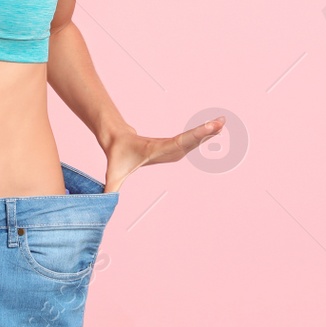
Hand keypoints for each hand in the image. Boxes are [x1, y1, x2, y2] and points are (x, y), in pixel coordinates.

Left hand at [101, 115, 226, 193]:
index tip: (205, 129)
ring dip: (208, 130)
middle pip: (189, 138)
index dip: (192, 136)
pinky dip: (204, 135)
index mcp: (156, 150)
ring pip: (192, 138)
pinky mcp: (174, 145)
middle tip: (220, 122)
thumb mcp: (113, 176)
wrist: (117, 139)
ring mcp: (172, 145)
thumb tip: (102, 204)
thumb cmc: (117, 158)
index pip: (177, 142)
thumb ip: (109, 190)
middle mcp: (167, 146)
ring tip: (223, 122)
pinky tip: (216, 130)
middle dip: (205, 131)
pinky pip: (191, 139)